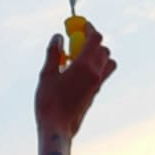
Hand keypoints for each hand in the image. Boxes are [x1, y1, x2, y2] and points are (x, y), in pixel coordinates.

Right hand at [36, 21, 116, 138]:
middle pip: (104, 49)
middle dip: (93, 41)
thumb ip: (53, 53)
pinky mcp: (96, 93)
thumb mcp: (46, 75)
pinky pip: (102, 74)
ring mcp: (98, 84)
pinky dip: (95, 66)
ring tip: (79, 57)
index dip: (89, 28)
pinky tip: (77, 71)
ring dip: (98, 54)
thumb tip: (58, 37)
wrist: (57, 128)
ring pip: (108, 62)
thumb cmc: (49, 102)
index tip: (80, 25)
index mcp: (84, 66)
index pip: (96, 39)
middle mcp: (95, 74)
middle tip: (76, 40)